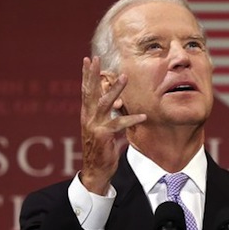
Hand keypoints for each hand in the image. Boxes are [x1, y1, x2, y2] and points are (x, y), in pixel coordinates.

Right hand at [80, 56, 145, 194]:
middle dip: (92, 74)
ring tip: (125, 77)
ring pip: (105, 103)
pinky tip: (143, 116)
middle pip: (90, 92)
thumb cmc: (101, 148)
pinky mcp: (103, 136)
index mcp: (87, 114)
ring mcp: (94, 126)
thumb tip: (118, 100)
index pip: (86, 90)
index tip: (88, 59)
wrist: (95, 171)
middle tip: (95, 58)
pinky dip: (131, 119)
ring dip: (116, 89)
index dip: (86, 74)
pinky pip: (119, 124)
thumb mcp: (103, 128)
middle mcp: (88, 117)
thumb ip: (108, 113)